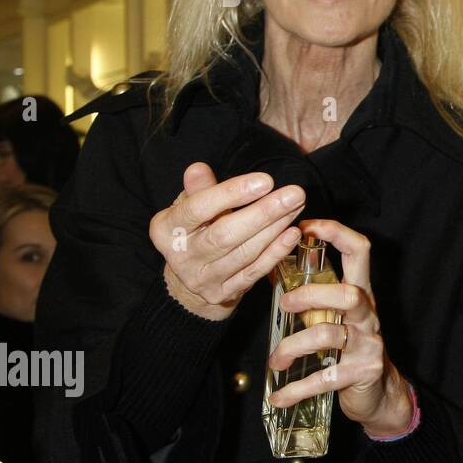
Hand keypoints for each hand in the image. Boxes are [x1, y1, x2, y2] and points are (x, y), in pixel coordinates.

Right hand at [151, 162, 304, 320]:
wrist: (191, 276)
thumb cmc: (194, 230)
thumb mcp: (189, 207)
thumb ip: (198, 189)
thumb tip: (198, 169)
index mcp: (166, 230)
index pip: (198, 209)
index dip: (231, 194)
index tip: (266, 181)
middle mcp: (181, 257)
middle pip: (225, 234)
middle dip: (263, 212)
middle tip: (294, 194)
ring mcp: (202, 279)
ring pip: (244, 253)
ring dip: (275, 228)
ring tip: (296, 207)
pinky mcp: (222, 293)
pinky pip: (254, 272)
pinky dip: (276, 253)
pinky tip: (292, 234)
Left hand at [265, 218, 412, 435]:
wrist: (379, 392)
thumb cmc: (349, 346)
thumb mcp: (335, 315)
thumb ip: (313, 294)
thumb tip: (272, 265)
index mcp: (360, 292)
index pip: (359, 251)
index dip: (336, 233)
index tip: (305, 226)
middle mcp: (368, 314)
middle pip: (348, 294)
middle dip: (311, 295)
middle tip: (284, 303)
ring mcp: (368, 344)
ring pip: (328, 335)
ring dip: (292, 347)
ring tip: (274, 361)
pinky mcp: (362, 373)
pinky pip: (325, 378)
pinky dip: (296, 389)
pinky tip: (279, 396)